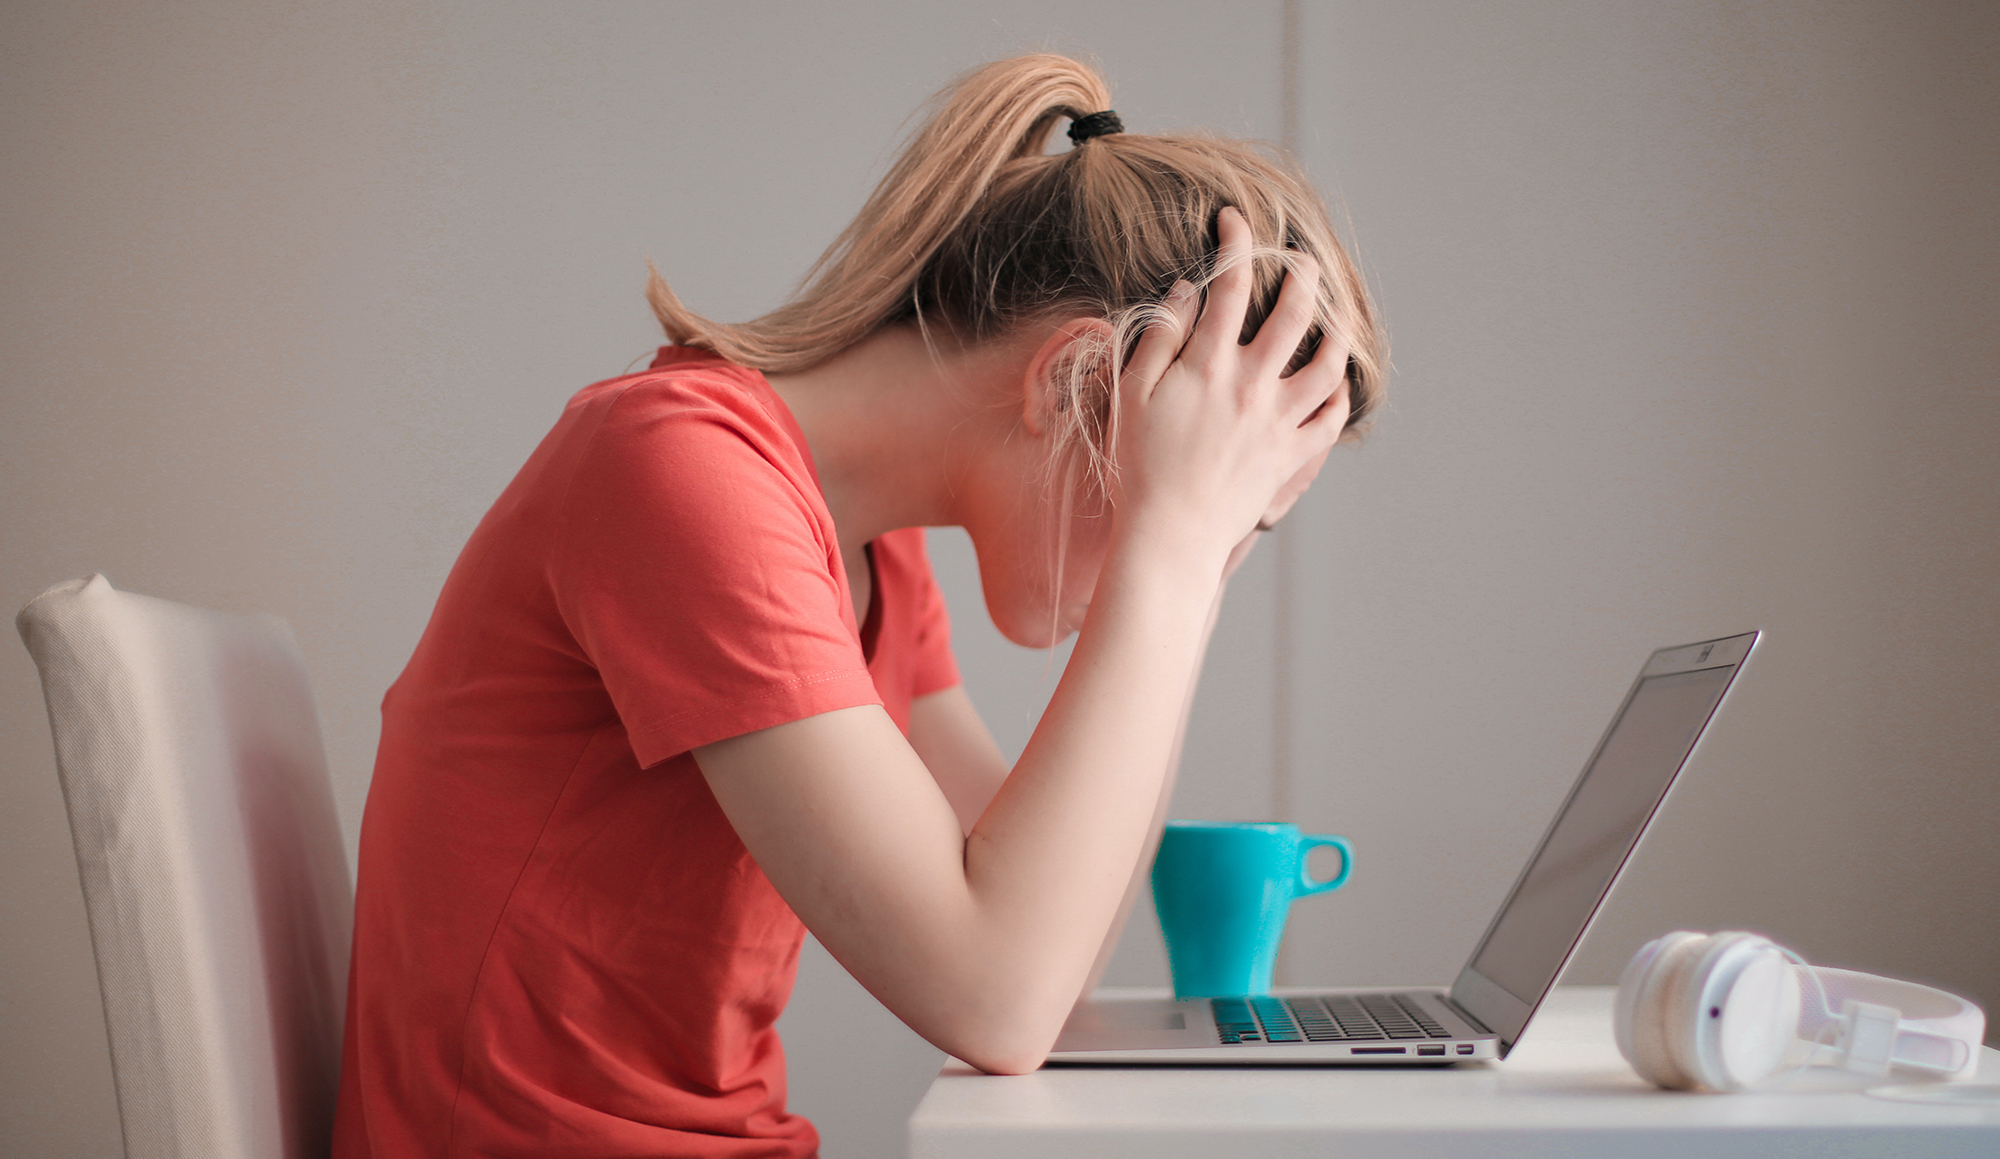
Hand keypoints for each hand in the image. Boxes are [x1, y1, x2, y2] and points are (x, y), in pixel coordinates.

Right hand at [1111, 207, 1351, 574]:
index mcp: (1210, 364)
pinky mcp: (1291, 456)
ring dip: (1336, 330)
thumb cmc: (1139, 465)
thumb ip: (1160, 337)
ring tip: (1333, 315)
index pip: (1231, 284)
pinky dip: (1340, 394)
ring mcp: (1279, 421)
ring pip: (1329, 362)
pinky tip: (1336, 380)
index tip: (1235, 218)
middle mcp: (1253, 384)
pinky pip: (1332, 419)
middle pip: (1296, 312)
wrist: (1169, 534)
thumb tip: (1189, 292)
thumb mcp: (1132, 394)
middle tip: (1301, 259)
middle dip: (1302, 273)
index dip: (1237, 241)